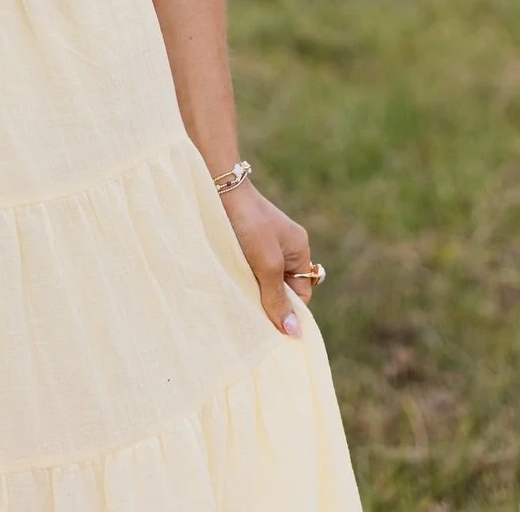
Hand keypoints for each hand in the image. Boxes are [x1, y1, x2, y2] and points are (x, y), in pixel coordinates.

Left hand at [220, 179, 317, 337]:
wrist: (219, 187)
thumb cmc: (248, 224)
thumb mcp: (267, 264)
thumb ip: (278, 298)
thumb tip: (295, 333)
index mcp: (299, 248)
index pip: (301, 292)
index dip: (288, 309)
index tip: (271, 325)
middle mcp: (285, 244)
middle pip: (282, 286)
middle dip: (268, 299)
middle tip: (252, 315)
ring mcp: (265, 240)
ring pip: (264, 277)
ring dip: (252, 288)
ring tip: (239, 297)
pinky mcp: (245, 238)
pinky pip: (249, 265)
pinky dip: (242, 275)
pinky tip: (230, 282)